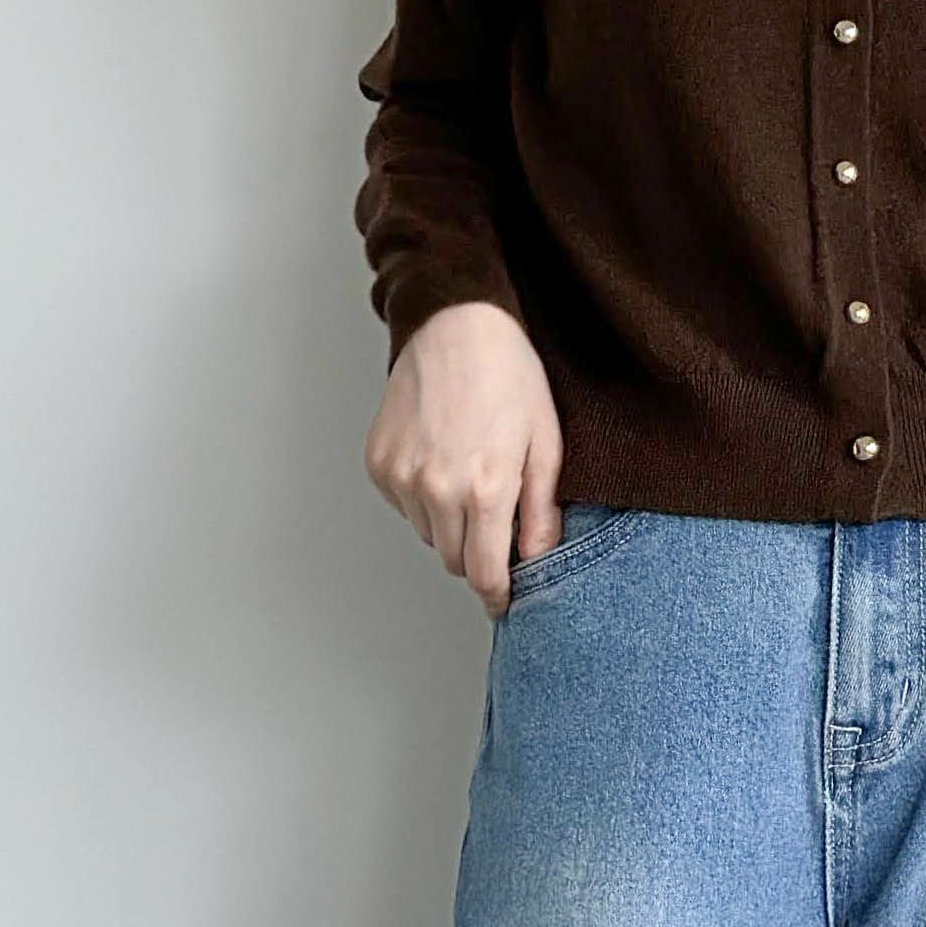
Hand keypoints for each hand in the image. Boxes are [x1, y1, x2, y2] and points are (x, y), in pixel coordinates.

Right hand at [364, 301, 566, 614]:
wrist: (455, 324)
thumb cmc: (508, 376)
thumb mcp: (546, 443)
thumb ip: (542, 511)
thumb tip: (536, 559)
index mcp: (485, 489)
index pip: (483, 573)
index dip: (496, 594)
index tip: (502, 601)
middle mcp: (436, 488)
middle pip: (454, 560)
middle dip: (476, 553)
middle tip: (495, 520)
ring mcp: (401, 476)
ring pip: (429, 534)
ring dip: (449, 524)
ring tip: (468, 476)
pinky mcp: (379, 463)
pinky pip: (404, 506)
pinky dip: (423, 497)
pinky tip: (441, 458)